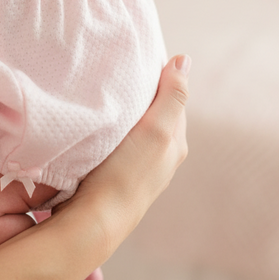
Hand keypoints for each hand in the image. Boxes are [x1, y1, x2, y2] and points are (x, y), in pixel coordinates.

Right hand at [57, 55, 188, 246]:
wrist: (93, 220)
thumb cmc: (126, 174)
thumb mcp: (157, 128)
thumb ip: (172, 95)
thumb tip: (185, 59)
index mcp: (175, 142)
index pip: (171, 97)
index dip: (157, 76)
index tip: (135, 58)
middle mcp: (161, 156)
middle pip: (153, 112)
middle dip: (139, 93)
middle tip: (116, 72)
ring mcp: (137, 167)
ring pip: (134, 128)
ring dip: (123, 112)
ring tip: (103, 95)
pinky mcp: (114, 174)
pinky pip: (117, 142)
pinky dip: (110, 129)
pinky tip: (95, 126)